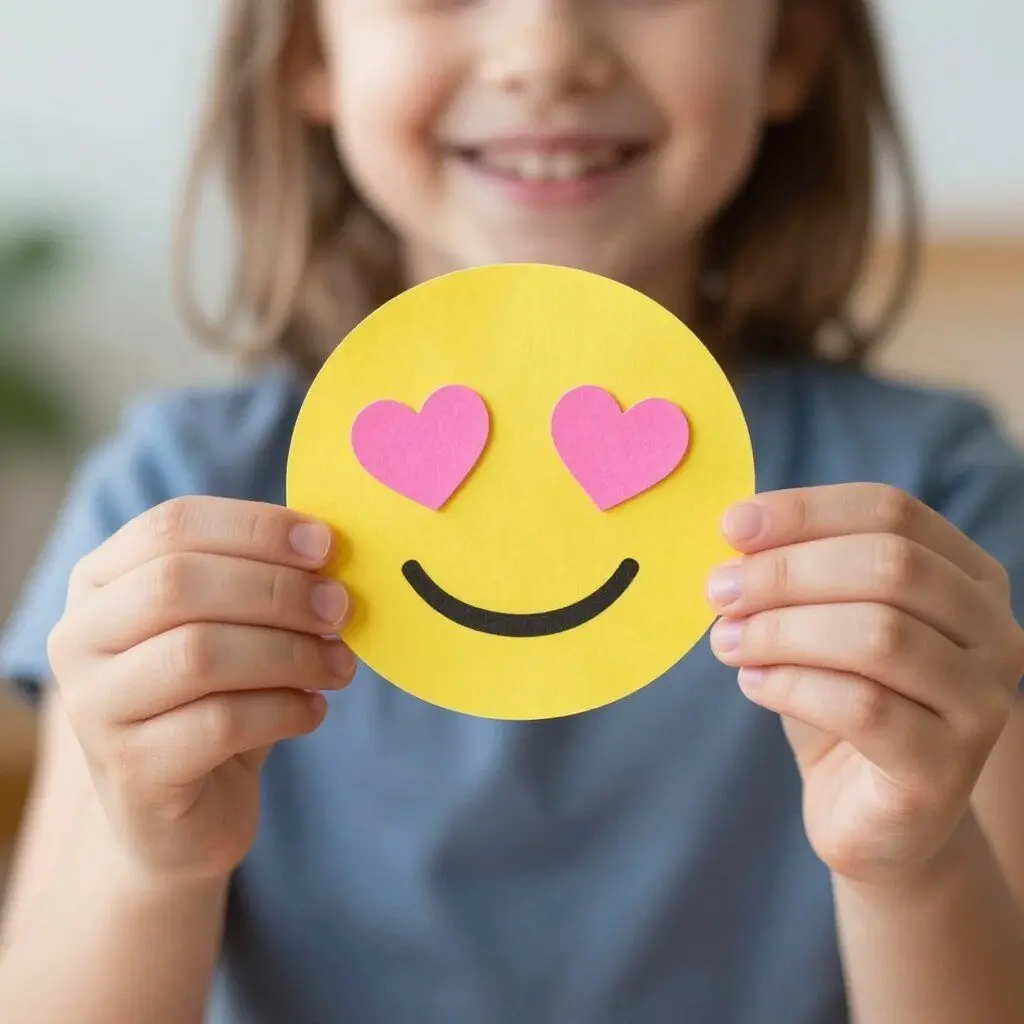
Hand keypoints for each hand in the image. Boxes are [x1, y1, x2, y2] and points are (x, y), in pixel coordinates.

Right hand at [47, 497, 355, 883]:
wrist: (186, 812)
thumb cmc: (218, 698)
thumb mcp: (234, 626)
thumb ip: (264, 578)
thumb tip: (329, 544)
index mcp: (101, 580)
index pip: (173, 525)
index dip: (256, 527)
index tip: (326, 544)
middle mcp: (79, 637)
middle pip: (179, 582)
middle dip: (277, 590)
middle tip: (341, 607)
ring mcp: (94, 708)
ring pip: (199, 653)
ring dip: (290, 653)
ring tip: (339, 665)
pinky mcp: (130, 771)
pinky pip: (220, 723)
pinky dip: (284, 710)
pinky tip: (313, 711)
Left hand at [706, 484, 1023, 886]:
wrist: (873, 815)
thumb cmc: (840, 700)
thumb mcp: (819, 623)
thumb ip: (793, 576)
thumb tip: (737, 532)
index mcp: (966, 576)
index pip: (892, 512)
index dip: (806, 511)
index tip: (731, 525)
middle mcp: (992, 631)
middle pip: (890, 567)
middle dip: (786, 571)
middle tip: (718, 590)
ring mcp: (980, 701)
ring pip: (878, 635)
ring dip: (781, 630)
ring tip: (725, 641)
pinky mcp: (946, 767)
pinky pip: (862, 706)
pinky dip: (791, 685)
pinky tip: (752, 683)